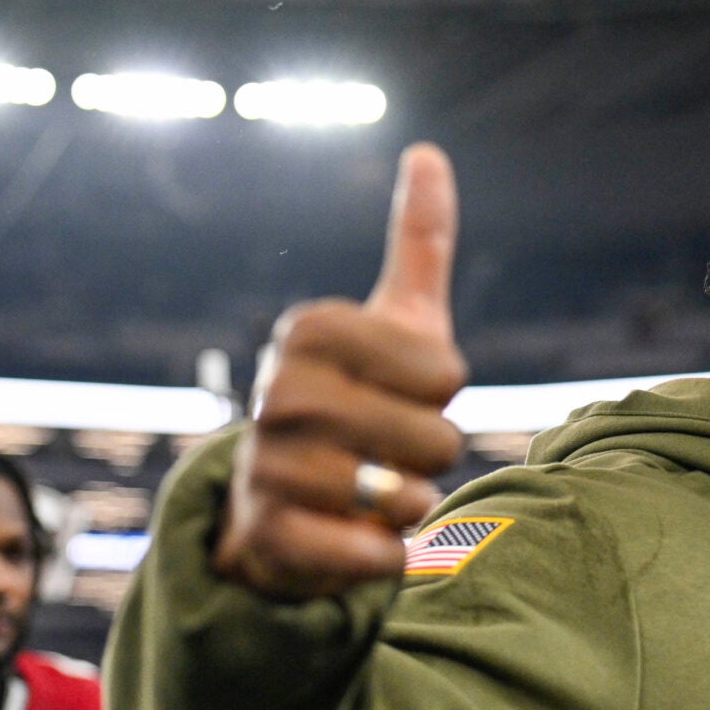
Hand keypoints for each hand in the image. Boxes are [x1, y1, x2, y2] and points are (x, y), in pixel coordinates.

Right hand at [215, 143, 468, 600]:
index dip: (442, 394)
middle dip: (431, 457)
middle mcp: (278, 391)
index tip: (403, 391)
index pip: (444, 372)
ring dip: (406, 507)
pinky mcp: (268, 535)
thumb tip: (428, 153)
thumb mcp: (396, 325)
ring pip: (404, 499)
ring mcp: (266, 463)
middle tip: (390, 452)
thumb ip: (418, 246)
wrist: (285, 508)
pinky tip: (356, 539)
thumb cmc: (360, 404)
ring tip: (369, 493)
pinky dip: (383, 556)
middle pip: (434, 439)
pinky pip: (370, 555)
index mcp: (310, 330)